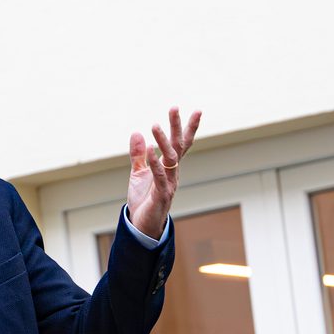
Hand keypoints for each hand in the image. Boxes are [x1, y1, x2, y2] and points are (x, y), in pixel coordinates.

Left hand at [126, 107, 201, 239]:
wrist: (142, 226)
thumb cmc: (144, 201)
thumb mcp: (138, 173)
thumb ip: (138, 155)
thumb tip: (137, 133)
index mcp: (169, 166)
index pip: (181, 144)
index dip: (187, 127)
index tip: (196, 110)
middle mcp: (173, 172)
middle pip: (178, 146)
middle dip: (177, 126)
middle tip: (174, 107)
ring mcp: (169, 183)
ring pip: (170, 158)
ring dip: (163, 141)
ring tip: (154, 125)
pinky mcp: (161, 195)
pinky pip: (159, 176)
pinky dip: (154, 162)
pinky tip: (149, 149)